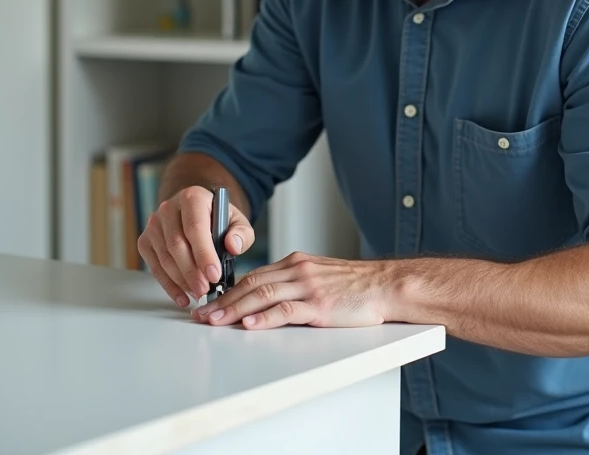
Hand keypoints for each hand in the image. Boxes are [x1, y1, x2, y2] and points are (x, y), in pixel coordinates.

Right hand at [138, 185, 253, 308]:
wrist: (197, 211)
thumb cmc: (218, 219)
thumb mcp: (237, 221)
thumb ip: (241, 233)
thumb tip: (233, 246)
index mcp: (192, 197)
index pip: (195, 227)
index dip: (204, 253)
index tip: (214, 275)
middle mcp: (168, 208)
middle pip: (177, 244)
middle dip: (192, 272)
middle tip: (205, 290)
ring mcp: (154, 224)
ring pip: (164, 257)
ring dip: (181, 280)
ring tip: (198, 294)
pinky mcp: (145, 240)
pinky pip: (155, 266)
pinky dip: (168, 285)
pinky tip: (182, 297)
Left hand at [192, 251, 397, 328]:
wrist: (386, 285)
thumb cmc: (357, 286)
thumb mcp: (320, 276)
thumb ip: (295, 283)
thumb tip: (268, 300)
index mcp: (297, 263)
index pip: (254, 275)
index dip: (229, 290)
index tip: (211, 303)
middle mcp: (298, 271)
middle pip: (252, 284)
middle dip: (223, 301)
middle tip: (202, 315)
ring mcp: (308, 287)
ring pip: (262, 295)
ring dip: (235, 310)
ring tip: (215, 321)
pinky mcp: (319, 304)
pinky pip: (286, 310)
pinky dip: (264, 318)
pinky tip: (249, 325)